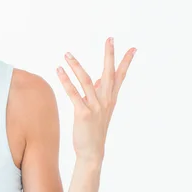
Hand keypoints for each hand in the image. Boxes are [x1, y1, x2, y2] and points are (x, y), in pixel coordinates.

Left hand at [57, 37, 135, 162]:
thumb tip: (101, 78)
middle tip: (110, 39)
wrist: (92, 152)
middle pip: (109, 74)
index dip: (126, 62)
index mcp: (111, 99)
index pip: (121, 77)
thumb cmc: (94, 129)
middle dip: (109, 56)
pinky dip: (66, 81)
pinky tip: (59, 70)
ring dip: (76, 66)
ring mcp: (95, 107)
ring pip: (87, 81)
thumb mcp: (101, 109)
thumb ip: (100, 92)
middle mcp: (106, 101)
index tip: (133, 48)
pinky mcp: (83, 114)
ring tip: (67, 54)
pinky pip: (73, 93)